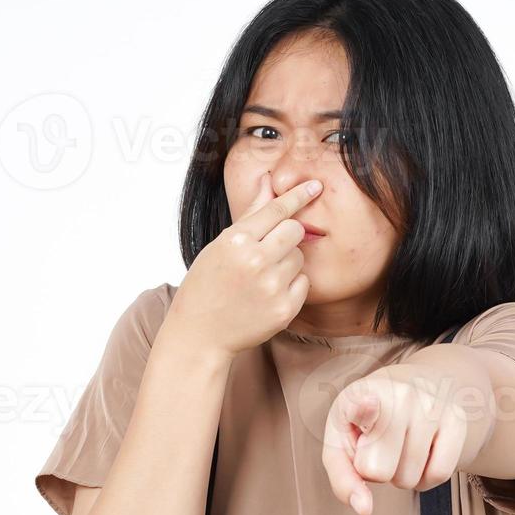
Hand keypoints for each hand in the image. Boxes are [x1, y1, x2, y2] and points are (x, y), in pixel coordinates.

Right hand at [162, 171, 320, 356]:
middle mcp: (255, 261)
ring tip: (262, 276)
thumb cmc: (207, 285)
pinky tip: (268, 294)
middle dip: (288, 234)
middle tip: (271, 248)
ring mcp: (271, 287)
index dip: (297, 195)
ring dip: (287, 262)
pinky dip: (291, 285)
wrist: (200, 334)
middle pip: (295, 230)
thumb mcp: (220, 245)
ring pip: (299, 257)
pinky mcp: (284, 309)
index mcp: (235, 241)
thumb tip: (268, 181)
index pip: (276, 210)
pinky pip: (304, 283)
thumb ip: (250, 214)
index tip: (314, 186)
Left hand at [321, 364, 468, 514]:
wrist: (413, 386)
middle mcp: (400, 394)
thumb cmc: (368, 422)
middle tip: (379, 445)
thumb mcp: (341, 442)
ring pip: (408, 479)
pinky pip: (439, 475)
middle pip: (379, 472)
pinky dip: (425, 478)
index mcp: (361, 393)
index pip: (364, 405)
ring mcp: (432, 405)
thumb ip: (343, 477)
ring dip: (400, 474)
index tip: (369, 403)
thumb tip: (364, 509)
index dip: (364, 409)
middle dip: (376, 470)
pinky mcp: (457, 419)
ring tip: (400, 444)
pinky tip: (420, 453)